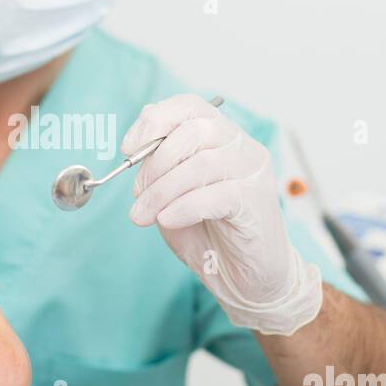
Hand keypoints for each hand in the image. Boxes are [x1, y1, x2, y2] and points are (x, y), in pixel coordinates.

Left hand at [123, 94, 322, 335]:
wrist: (245, 279)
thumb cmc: (210, 235)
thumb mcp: (173, 197)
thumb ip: (160, 170)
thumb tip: (136, 147)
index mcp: (221, 138)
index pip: (190, 106)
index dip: (155, 120)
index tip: (128, 149)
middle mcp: (241, 147)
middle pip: (195, 131)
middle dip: (155, 163)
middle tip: (137, 194)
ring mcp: (253, 172)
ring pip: (202, 163)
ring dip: (162, 191)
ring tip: (144, 216)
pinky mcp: (257, 201)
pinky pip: (216, 194)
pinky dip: (184, 207)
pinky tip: (168, 220)